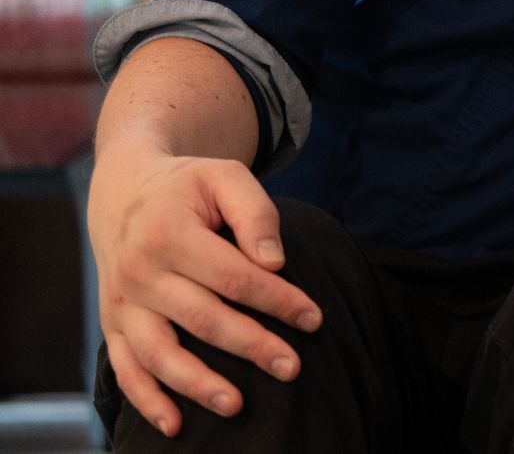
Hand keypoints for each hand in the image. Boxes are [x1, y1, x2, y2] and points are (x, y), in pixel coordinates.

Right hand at [87, 144, 323, 437]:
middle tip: (293, 368)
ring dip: (198, 385)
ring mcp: (121, 303)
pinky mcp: (111, 324)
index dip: (277, 300)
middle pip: (203, 320)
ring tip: (238, 406)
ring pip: (159, 354)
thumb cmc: (187, 186)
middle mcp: (140, 273)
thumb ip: (256, 213)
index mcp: (170, 234)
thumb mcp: (225, 176)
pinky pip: (125, 369)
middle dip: (252, 347)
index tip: (313, 318)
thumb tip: (275, 262)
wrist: (122, 192)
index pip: (234, 277)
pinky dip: (146, 400)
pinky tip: (175, 425)